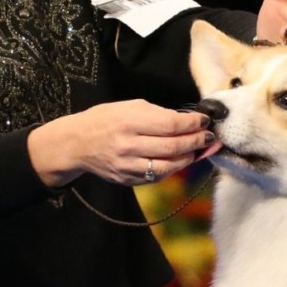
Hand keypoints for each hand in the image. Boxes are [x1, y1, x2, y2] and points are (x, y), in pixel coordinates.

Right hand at [26, 100, 217, 187]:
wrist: (77, 144)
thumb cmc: (104, 120)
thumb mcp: (129, 106)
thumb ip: (158, 113)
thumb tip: (187, 120)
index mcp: (130, 122)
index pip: (171, 125)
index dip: (193, 124)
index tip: (205, 120)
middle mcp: (129, 146)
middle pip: (174, 147)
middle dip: (197, 142)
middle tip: (210, 137)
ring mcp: (128, 166)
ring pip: (169, 167)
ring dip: (189, 158)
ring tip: (199, 150)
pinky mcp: (127, 180)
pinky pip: (157, 177)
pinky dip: (173, 169)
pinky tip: (180, 160)